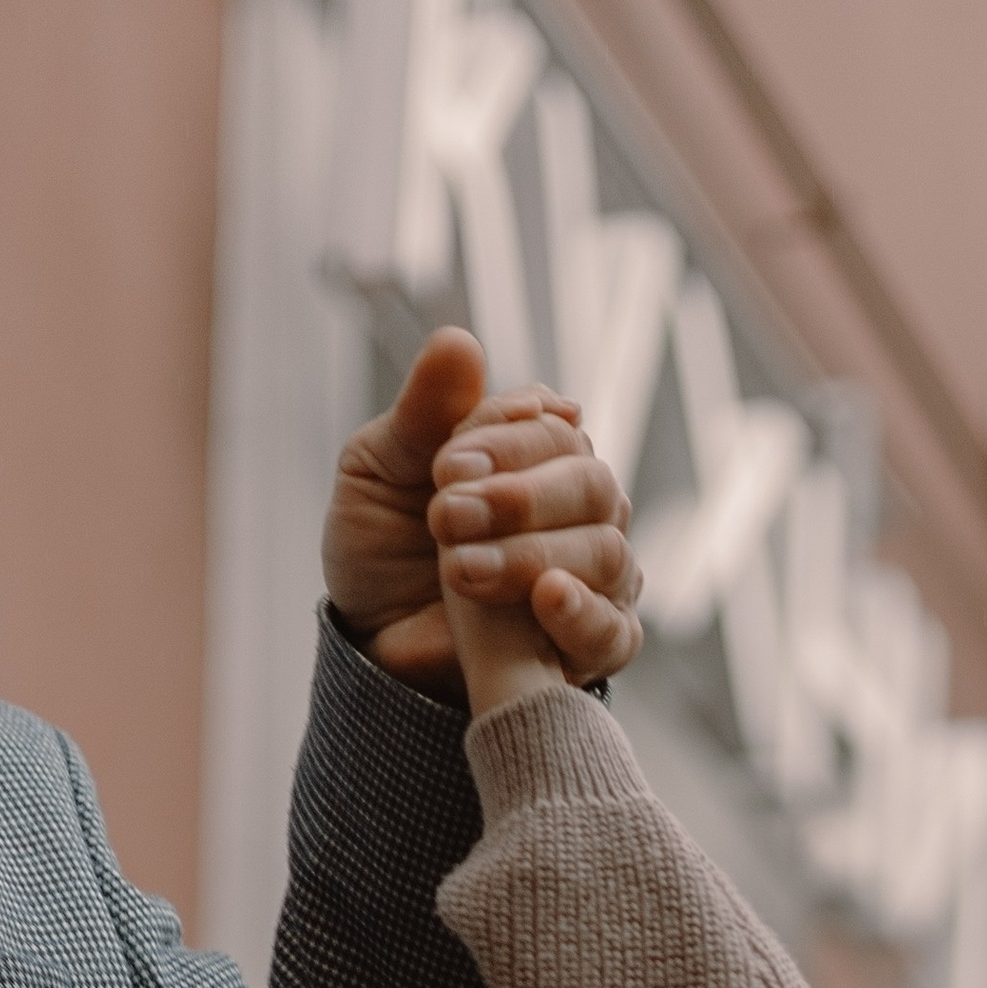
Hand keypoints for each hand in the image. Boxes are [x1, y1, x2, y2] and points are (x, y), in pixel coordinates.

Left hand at [322, 328, 643, 694]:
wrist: (371, 639)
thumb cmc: (380, 547)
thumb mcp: (378, 468)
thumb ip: (423, 414)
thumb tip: (459, 342)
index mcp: (534, 458)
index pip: (553, 429)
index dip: (506, 440)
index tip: (445, 463)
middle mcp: (577, 512)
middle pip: (592, 483)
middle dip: (519, 498)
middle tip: (446, 515)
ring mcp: (594, 579)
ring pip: (607, 551)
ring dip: (532, 554)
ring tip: (460, 569)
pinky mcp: (592, 645)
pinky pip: (615, 629)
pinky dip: (585, 612)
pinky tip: (546, 598)